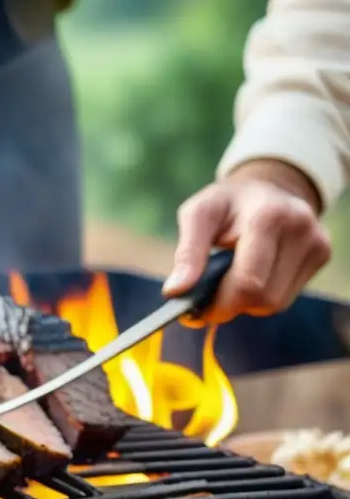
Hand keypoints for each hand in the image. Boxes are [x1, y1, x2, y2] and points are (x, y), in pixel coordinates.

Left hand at [163, 159, 330, 324]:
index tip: (195, 312)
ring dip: (246, 302)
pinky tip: (250, 277)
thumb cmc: (226, 202)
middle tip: (207, 302)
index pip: (248, 282)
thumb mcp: (198, 214)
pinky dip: (262, 296)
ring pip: (276, 303)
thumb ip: (187, 252)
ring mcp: (317, 243)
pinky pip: (286, 297)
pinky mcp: (322, 255)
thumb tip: (175, 292)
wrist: (267, 185)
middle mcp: (301, 229)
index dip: (219, 304)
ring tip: (228, 281)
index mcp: (268, 216)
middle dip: (230, 305)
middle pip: (263, 298)